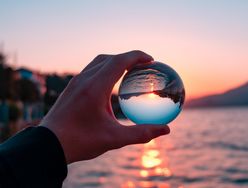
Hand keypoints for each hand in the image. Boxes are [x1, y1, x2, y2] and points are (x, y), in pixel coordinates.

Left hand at [41, 51, 169, 163]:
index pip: (119, 61)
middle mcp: (84, 79)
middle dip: (128, 57)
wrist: (48, 144)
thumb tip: (165, 130)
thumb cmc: (80, 141)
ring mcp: (75, 82)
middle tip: (143, 64)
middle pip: (110, 58)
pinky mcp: (71, 88)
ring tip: (128, 70)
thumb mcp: (114, 139)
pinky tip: (110, 83)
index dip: (137, 56)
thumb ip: (141, 134)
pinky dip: (105, 69)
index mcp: (95, 87)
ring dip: (115, 61)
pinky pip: (91, 70)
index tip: (151, 59)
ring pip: (98, 62)